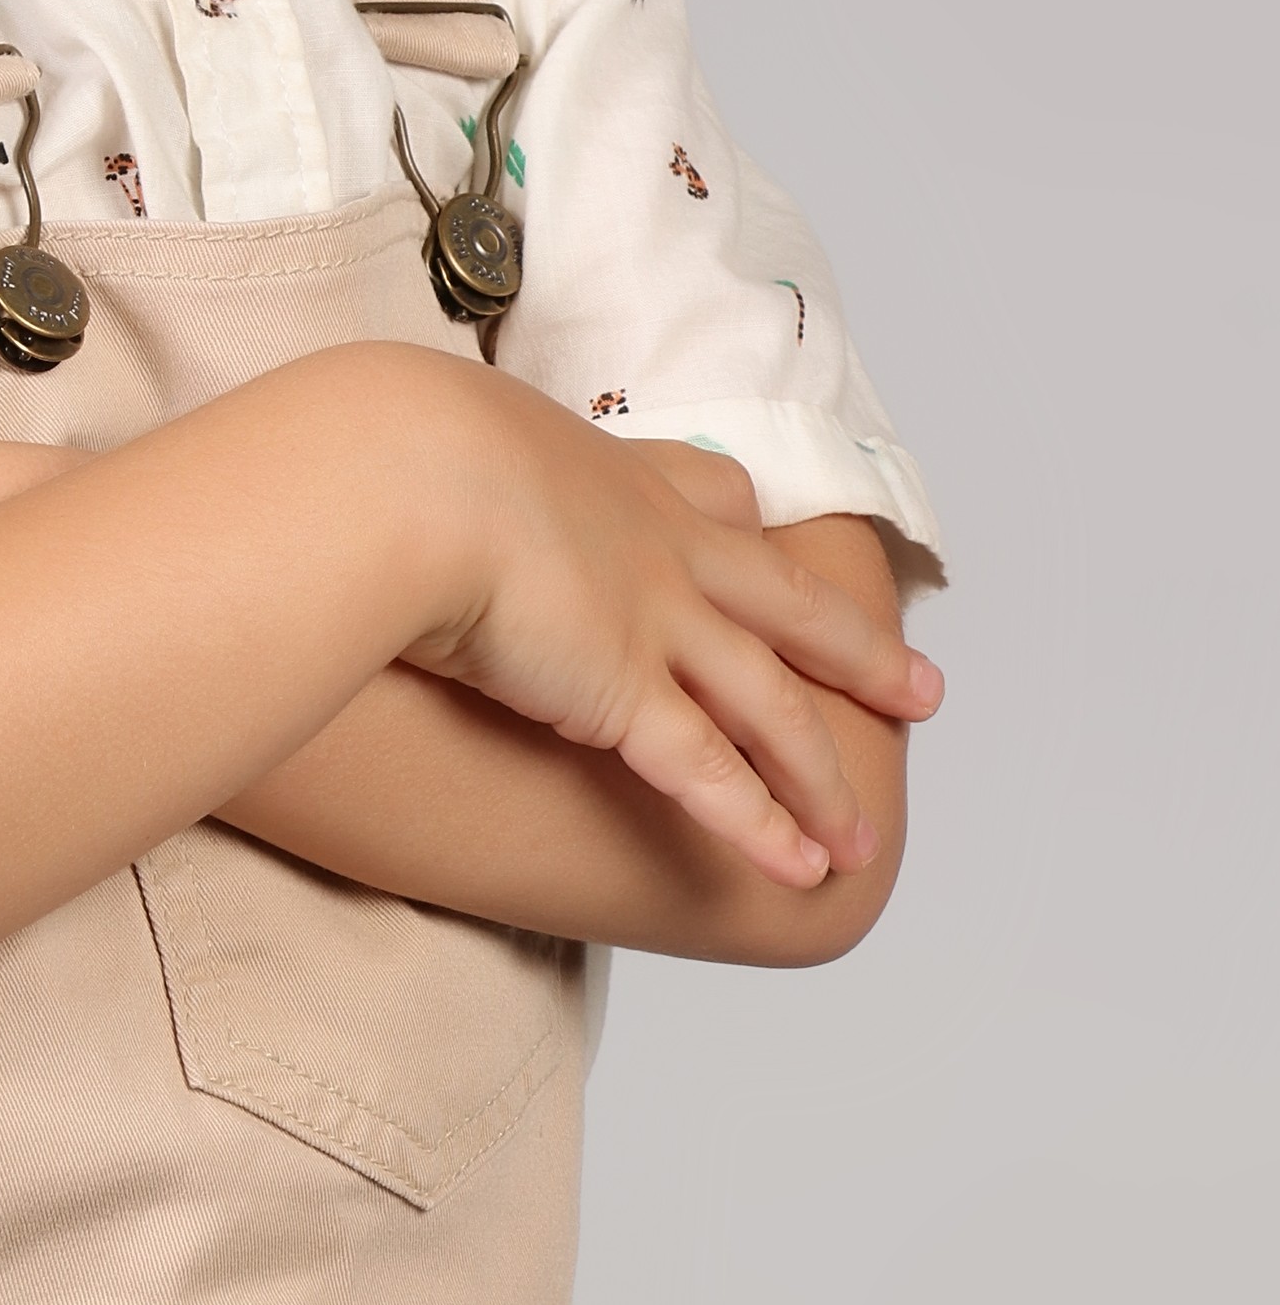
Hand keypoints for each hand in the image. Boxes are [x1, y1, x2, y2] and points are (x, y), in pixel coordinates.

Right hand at [400, 392, 942, 890]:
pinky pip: (710, 774)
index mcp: (610, 475)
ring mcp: (655, 620)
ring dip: (821, 781)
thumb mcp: (432, 435)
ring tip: (864, 840)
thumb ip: (437, 465)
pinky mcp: (623, 691)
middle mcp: (658, 546)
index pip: (713, 495)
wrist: (401, 476)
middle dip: (859, 654)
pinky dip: (760, 826)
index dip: (751, 529)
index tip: (773, 538)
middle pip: (789, 606)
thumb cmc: (391, 449)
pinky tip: (802, 869)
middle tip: (920, 687)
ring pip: (771, 708)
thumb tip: (384, 470)